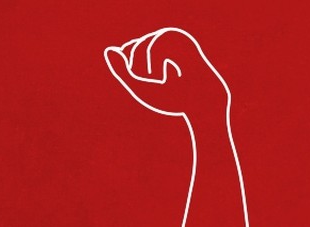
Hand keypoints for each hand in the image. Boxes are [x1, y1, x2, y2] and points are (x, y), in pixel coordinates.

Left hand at [104, 28, 229, 119]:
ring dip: (142, 65)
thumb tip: (108, 49)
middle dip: (134, 68)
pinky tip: (165, 76)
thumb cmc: (173, 99)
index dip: (129, 67)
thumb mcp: (140, 87)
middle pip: (134, 47)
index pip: (131, 49)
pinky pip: (155, 45)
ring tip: (156, 80)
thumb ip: (123, 72)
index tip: (140, 81)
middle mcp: (166, 42)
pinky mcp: (181, 40)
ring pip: (143, 45)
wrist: (202, 105)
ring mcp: (175, 39)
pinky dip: (154, 63)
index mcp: (158, 52)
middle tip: (149, 83)